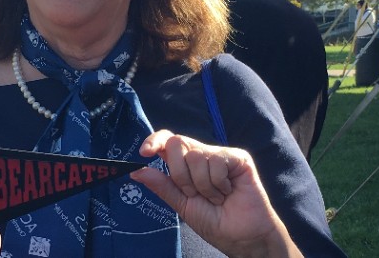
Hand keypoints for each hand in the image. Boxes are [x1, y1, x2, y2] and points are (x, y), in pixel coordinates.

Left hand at [131, 130, 300, 257]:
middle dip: (180, 175)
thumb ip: (162, 186)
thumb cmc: (216, 222)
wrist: (242, 236)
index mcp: (186, 165)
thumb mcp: (182, 205)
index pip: (167, 142)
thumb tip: (136, 171)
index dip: (154, 141)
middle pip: (176, 144)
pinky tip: (228, 191)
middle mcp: (202, 155)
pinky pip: (216, 161)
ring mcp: (220, 154)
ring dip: (203, 186)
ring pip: (195, 156)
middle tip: (195, 194)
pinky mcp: (238, 157)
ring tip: (216, 197)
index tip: (144, 153)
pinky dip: (218, 183)